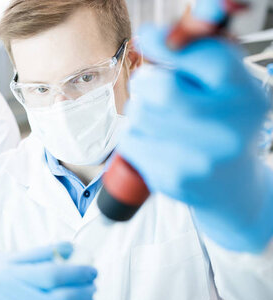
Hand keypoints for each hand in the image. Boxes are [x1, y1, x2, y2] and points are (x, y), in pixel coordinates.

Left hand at [118, 26, 272, 252]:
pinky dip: (135, 136)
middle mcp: (228, 128)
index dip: (170, 44)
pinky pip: (130, 141)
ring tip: (162, 120)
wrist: (230, 186)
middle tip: (152, 86)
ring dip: (141, 110)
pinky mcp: (172, 177)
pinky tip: (157, 142)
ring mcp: (199, 157)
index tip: (148, 37)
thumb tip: (150, 36)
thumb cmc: (222, 124)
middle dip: (147, 80)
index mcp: (246, 96)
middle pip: (161, 87)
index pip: (208, 58)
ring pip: (140, 113)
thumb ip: (197, 54)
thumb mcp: (226, 86)